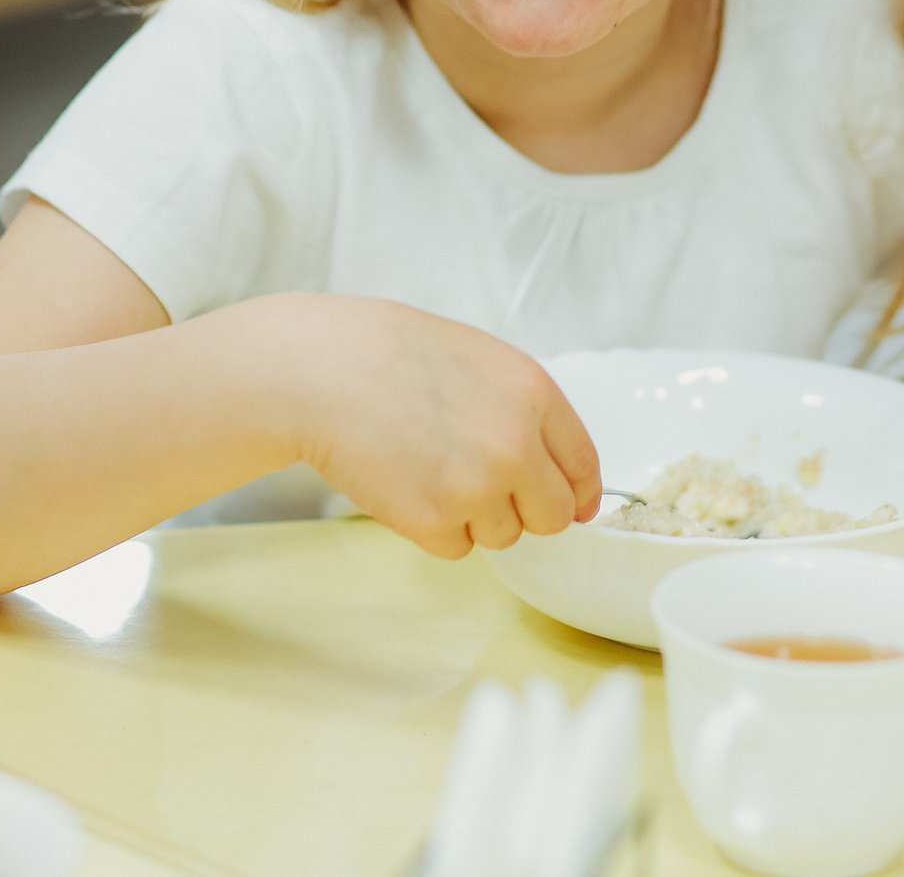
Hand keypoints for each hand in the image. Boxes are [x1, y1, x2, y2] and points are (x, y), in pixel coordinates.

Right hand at [278, 296, 602, 558]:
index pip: (582, 466)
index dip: (576, 492)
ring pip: (504, 535)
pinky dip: (433, 528)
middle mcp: (516, 445)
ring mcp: (476, 487)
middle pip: (553, 516)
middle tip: (482, 485)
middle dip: (525, 509)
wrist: (321, 370)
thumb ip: (525, 411)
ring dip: (473, 516)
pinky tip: (404, 483)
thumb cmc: (392, 355)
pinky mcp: (434, 521)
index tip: (570, 504)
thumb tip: (560, 474)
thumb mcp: (481, 360)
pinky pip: (457, 547)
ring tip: (427, 467)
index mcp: (535, 395)